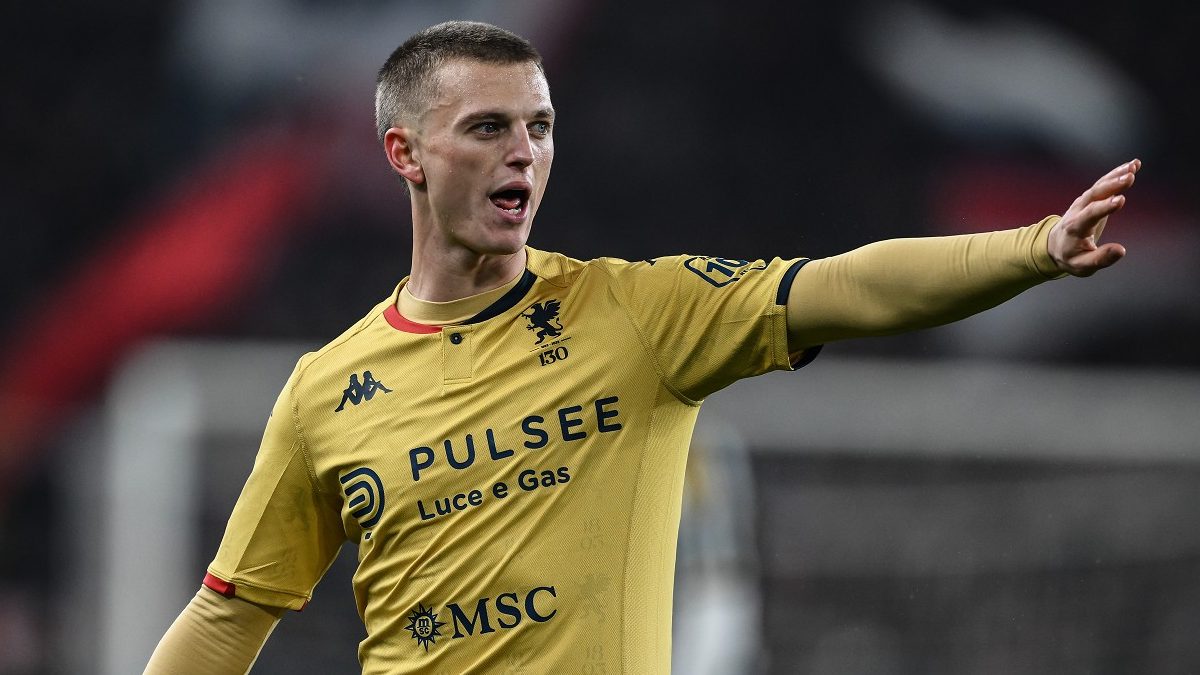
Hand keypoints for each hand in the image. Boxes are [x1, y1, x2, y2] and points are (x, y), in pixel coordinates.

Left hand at [1047, 159, 1139, 275]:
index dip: (1104, 207)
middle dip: (1111, 185)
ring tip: (1134, 167)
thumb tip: (1121, 251)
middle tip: (1129, 177)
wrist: (1055, 245)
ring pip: (1099, 186)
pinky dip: (1117, 173)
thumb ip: (1101, 259)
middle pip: (1094, 195)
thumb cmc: (1071, 257)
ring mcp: (1083, 203)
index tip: (1121, 200)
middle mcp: (1078, 211)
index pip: (1090, 214)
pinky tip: (1134, 165)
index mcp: (1075, 228)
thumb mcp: (1083, 266)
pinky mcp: (1091, 199)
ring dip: (1115, 175)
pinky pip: (1103, 184)